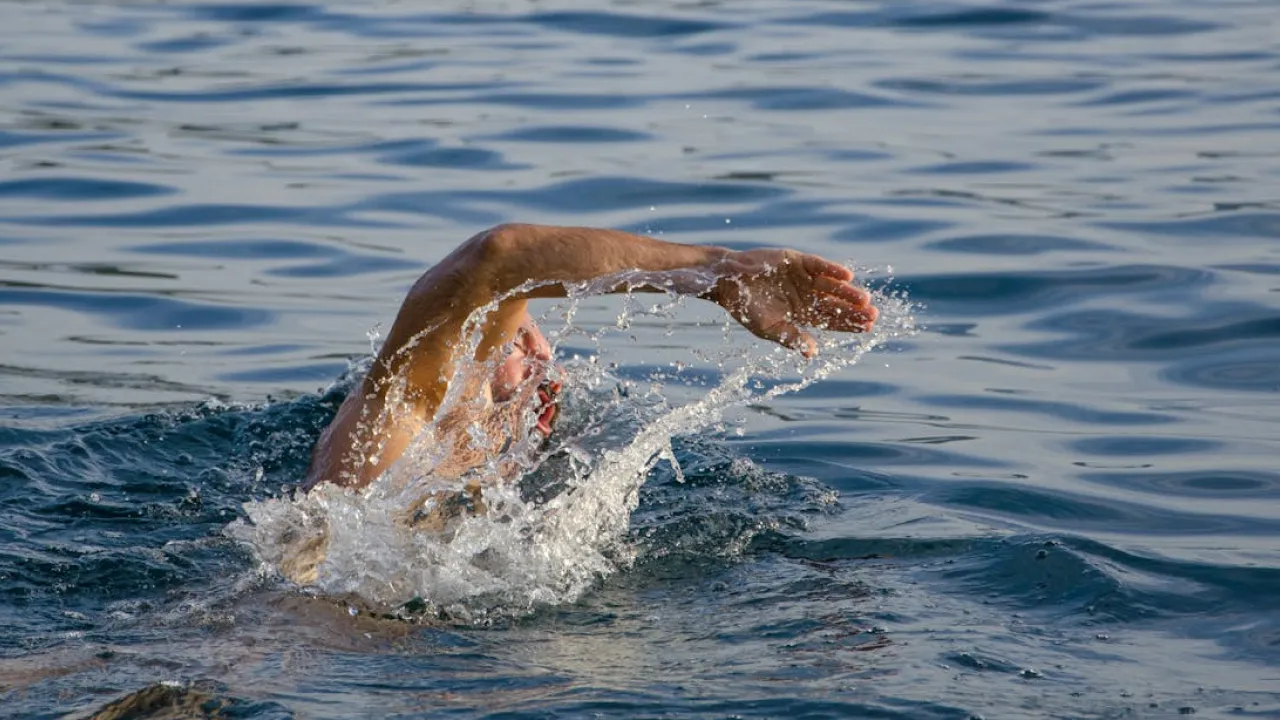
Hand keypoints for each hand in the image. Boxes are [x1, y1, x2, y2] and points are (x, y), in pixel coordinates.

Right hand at [710, 249, 876, 357]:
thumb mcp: (769, 328)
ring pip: (832, 285)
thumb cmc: (746, 308)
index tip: (868, 328)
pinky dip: (832, 270)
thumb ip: (791, 338)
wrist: (728, 282)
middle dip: (854, 310)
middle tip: (874, 315)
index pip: (832, 320)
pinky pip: (819, 265)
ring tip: (864, 300)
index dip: (850, 324)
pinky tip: (847, 276)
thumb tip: (812, 354)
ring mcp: (804, 277)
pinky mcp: (798, 260)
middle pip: (836, 304)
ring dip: (847, 292)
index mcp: (803, 313)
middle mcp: (808, 295)